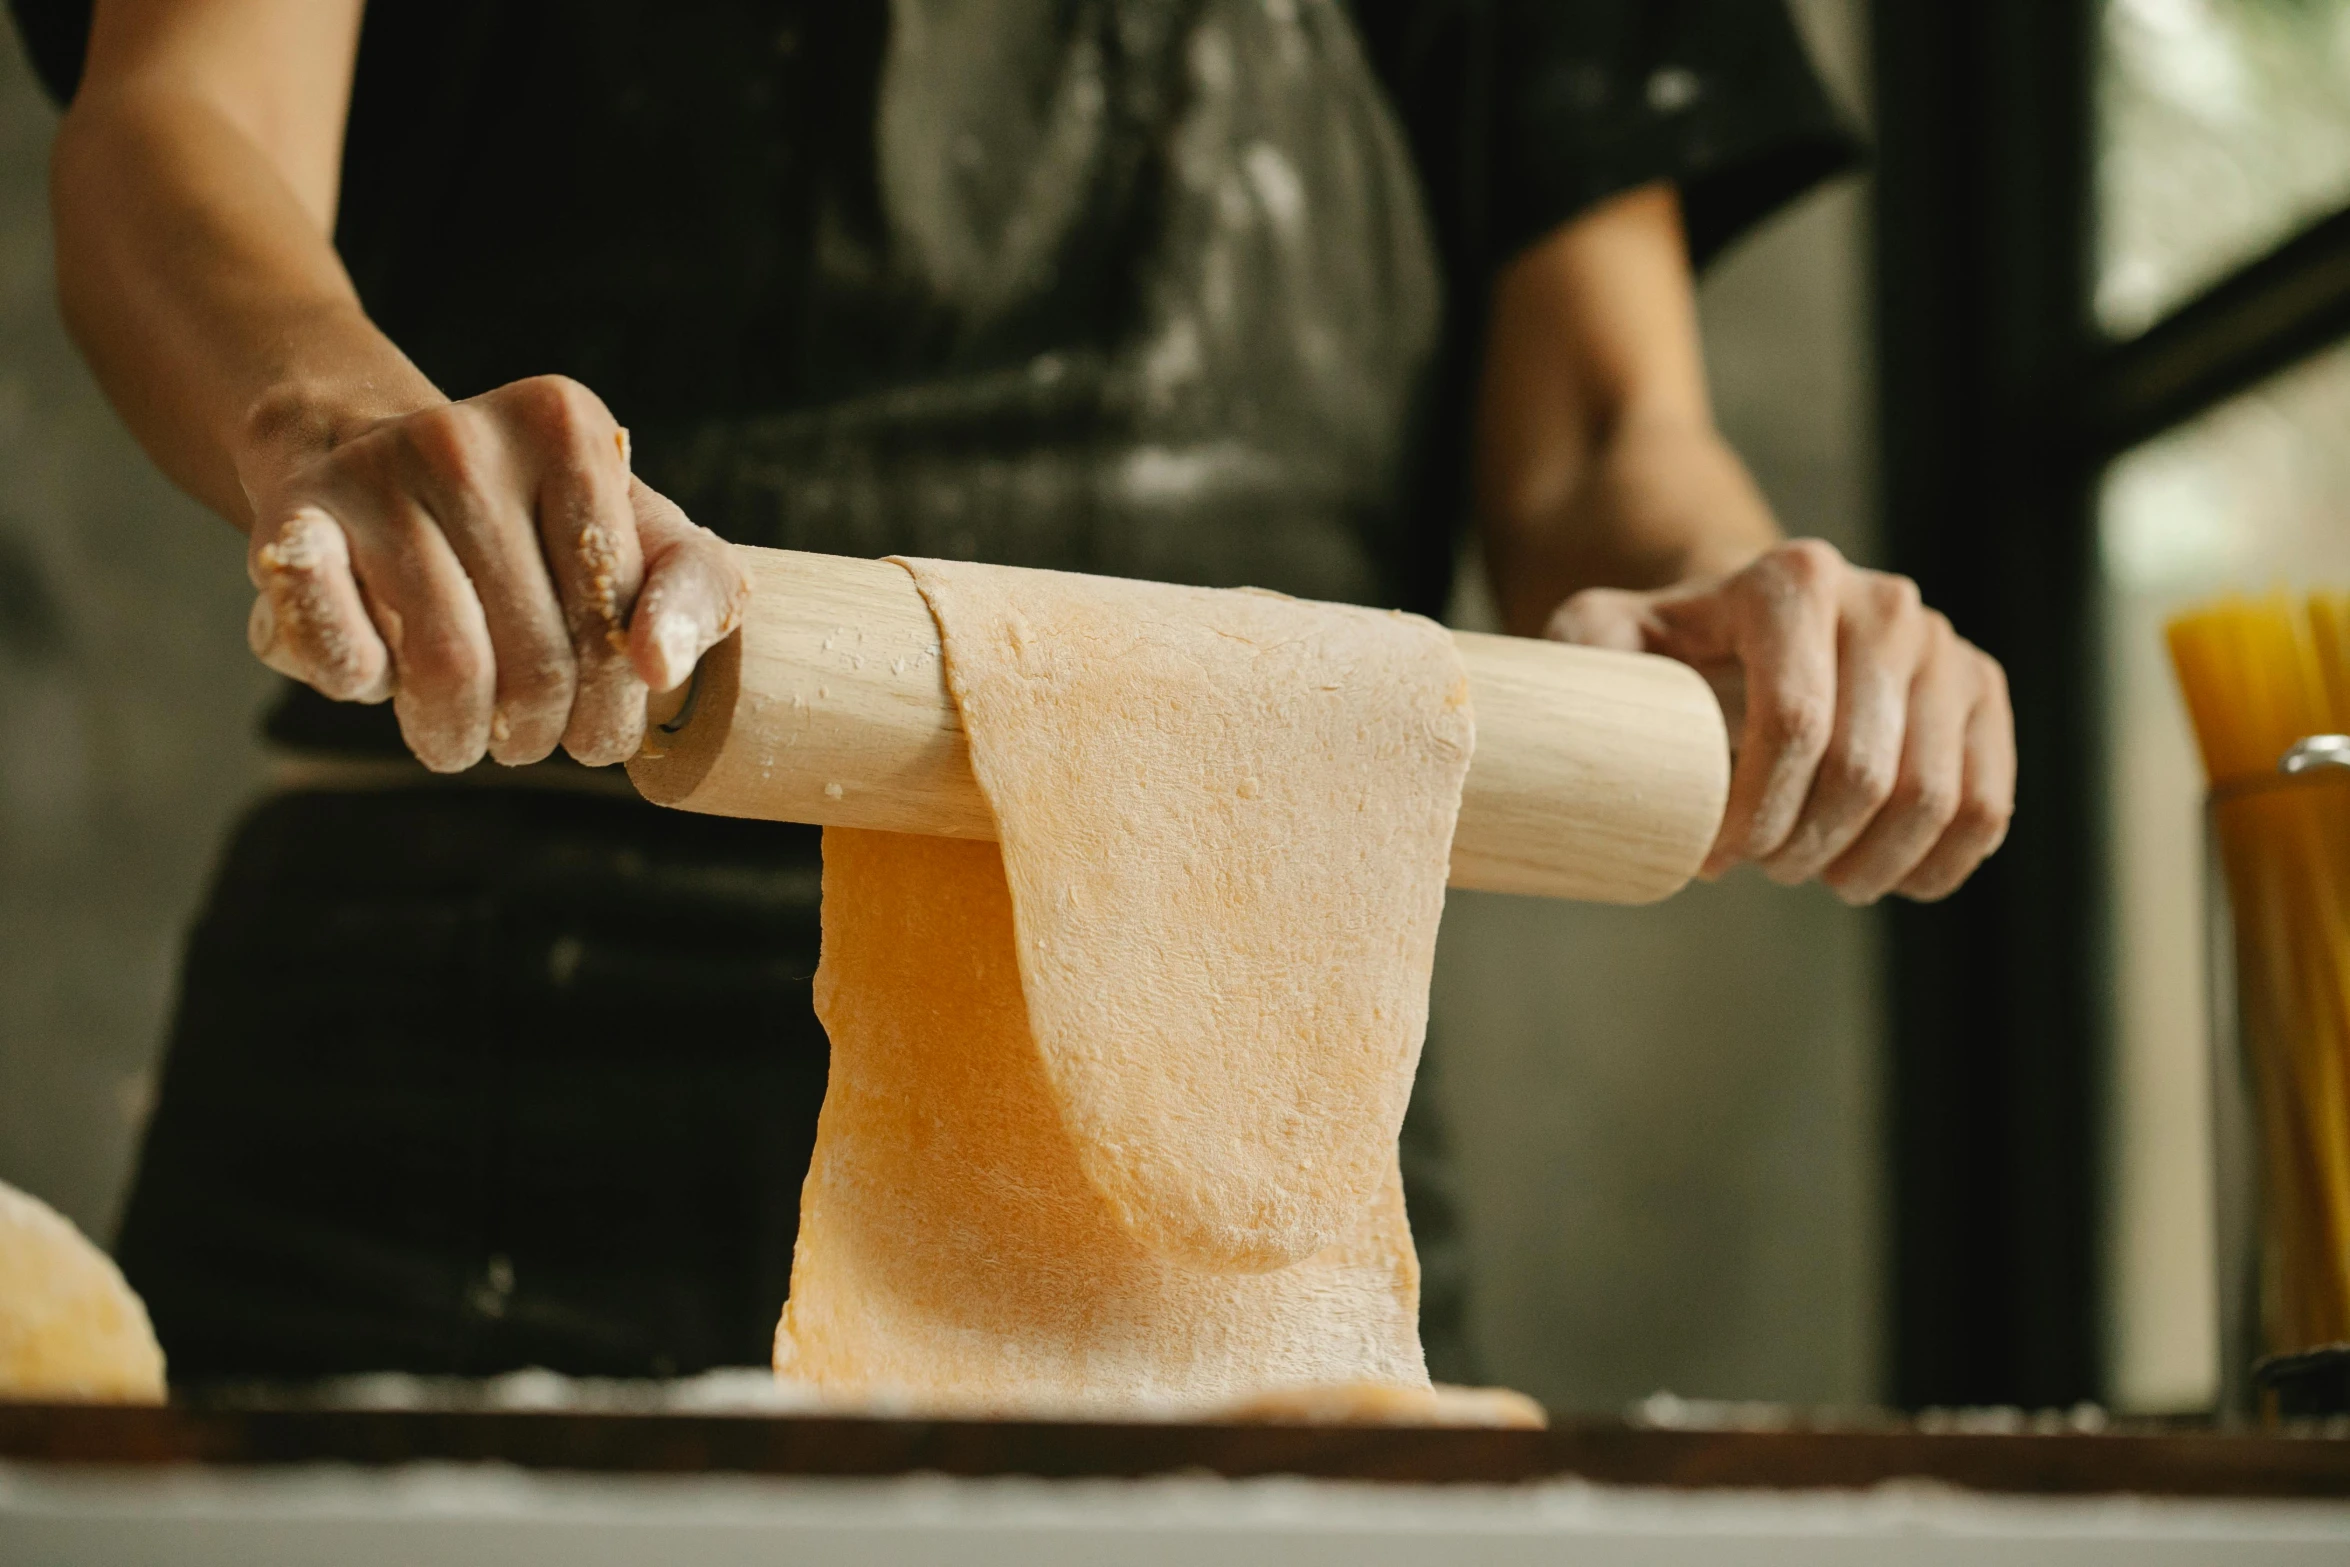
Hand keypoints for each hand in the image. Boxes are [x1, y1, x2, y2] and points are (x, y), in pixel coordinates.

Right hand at [238, 375, 747, 771]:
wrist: (370, 459)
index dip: (613, 701)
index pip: (617, 613)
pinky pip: (340, 647)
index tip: (595, 722)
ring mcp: (371, 473)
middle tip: (526, 738)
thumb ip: (693, 590)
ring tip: (462, 733)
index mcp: (565, 425)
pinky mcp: (289, 521)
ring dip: (457, 736)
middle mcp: (463, 435)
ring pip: (449, 669)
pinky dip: (367, 688)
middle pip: (539, 655)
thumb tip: (663, 666)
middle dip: (539, 732)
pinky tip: (380, 679)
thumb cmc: (529, 523)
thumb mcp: (638, 534)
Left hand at [1547, 539, 2014, 903]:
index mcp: (1792, 579)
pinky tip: (1890, 882)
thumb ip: (1570, 663)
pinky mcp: (1980, 688)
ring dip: (1871, 863)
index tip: (1710, 859)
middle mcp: (1883, 600)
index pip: (1796, 725)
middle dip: (1806, 847)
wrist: (1734, 619)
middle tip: (1759, 870)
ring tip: (1815, 876)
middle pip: (1866, 769)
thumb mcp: (1597, 637)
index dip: (1755, 817)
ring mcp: (1941, 643)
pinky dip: (1942, 861)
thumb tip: (1521, 729)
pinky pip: (1988, 800)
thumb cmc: (1657, 645)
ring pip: (1935, 794)